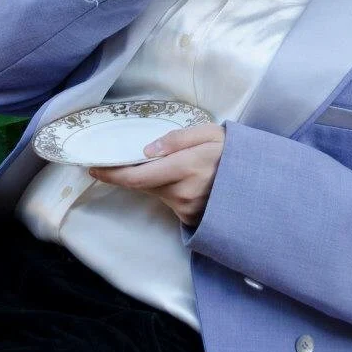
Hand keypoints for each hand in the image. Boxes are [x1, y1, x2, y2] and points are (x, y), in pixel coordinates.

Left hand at [89, 124, 225, 226]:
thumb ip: (178, 138)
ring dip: (150, 179)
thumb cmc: (232, 152)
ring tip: (163, 164)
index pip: (138, 176)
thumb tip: (147, 150)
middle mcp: (183, 192)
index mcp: (187, 166)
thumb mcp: (211, 133)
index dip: (113, 174)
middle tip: (116, 161)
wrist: (258, 183)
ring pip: (155, 192)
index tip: (93, 168)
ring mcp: (187, 209)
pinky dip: (166, 188)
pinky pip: (168, 200)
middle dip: (128, 174)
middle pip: (143, 185)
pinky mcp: (190, 218)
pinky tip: (179, 178)